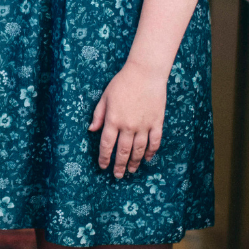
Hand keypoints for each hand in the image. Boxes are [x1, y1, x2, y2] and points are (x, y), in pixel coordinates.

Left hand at [89, 60, 167, 177]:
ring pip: (139, 150)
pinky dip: (151, 152)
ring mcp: (143, 126)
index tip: (103, 166)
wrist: (145, 73)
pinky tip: (147, 158)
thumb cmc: (122, 82)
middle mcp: (128, 126)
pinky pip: (154, 142)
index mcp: (113, 120)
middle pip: (123, 151)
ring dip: (134, 162)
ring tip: (131, 171)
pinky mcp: (156, 122)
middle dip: (119, 165)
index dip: (104, 158)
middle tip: (117, 175)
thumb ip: (98, 115)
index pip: (107, 145)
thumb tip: (91, 130)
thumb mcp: (105, 97)